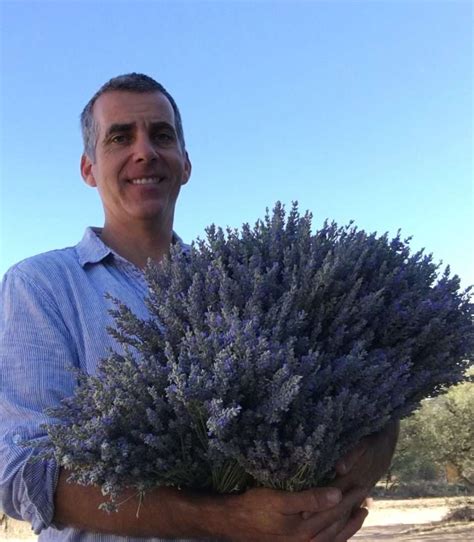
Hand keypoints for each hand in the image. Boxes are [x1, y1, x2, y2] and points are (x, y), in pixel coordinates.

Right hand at [219, 485, 367, 540]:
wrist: (234, 523)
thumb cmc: (254, 506)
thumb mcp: (280, 500)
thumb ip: (309, 499)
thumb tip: (337, 494)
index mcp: (305, 530)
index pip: (334, 511)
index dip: (348, 496)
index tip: (360, 482)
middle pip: (337, 524)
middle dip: (352, 508)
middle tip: (366, 494)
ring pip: (335, 537)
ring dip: (350, 523)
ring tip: (362, 510)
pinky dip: (338, 536)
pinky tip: (342, 530)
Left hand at [301, 421, 398, 540]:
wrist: (388, 444)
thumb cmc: (372, 442)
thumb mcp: (364, 445)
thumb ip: (351, 457)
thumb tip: (339, 469)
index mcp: (356, 478)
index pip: (335, 496)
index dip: (320, 505)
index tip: (304, 513)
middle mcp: (358, 490)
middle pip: (338, 510)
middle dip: (321, 520)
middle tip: (303, 527)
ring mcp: (361, 495)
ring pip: (345, 516)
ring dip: (330, 527)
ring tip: (312, 536)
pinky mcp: (361, 496)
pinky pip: (351, 515)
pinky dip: (341, 525)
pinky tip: (331, 533)